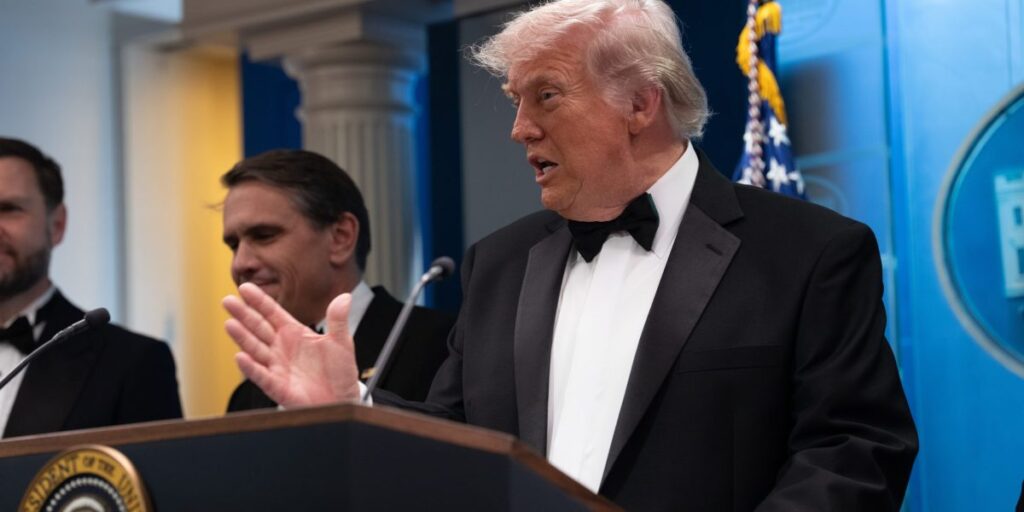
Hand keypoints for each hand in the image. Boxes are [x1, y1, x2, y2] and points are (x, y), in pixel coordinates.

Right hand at [222, 283, 360, 406]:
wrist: (341, 399)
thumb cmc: (339, 371)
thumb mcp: (341, 342)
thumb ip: (338, 320)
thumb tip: (345, 296)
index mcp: (294, 333)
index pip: (272, 313)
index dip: (259, 301)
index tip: (245, 287)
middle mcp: (281, 348)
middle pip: (258, 328)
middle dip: (243, 314)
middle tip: (227, 300)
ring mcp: (277, 366)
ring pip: (256, 349)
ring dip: (243, 338)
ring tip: (230, 324)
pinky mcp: (278, 387)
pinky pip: (262, 376)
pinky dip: (252, 368)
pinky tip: (241, 357)